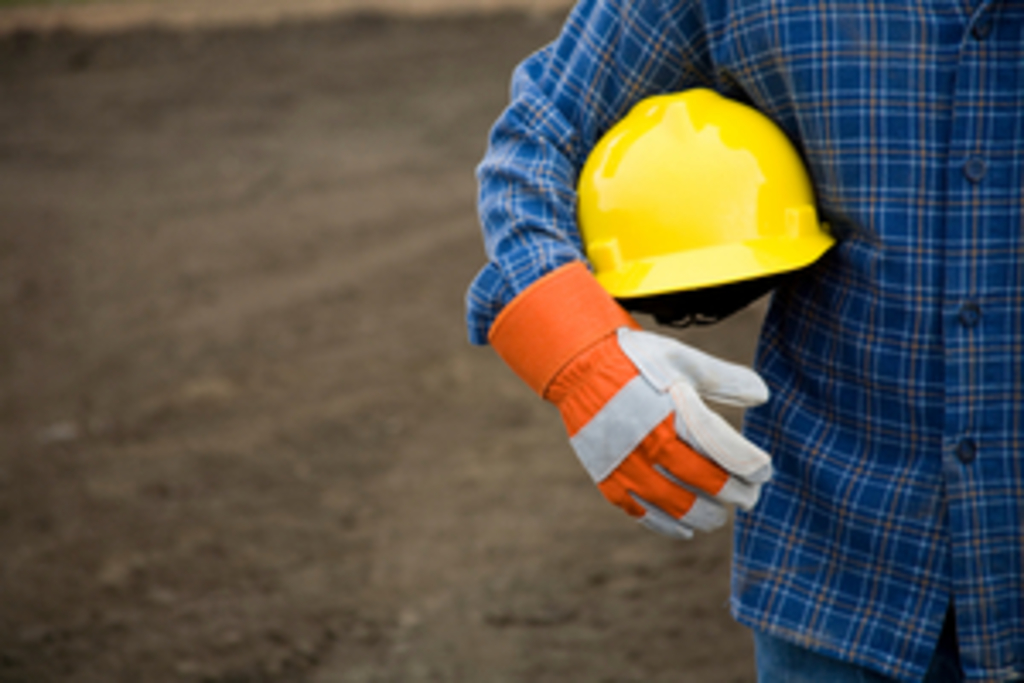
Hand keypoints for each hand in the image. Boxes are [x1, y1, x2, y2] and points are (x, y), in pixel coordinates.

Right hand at [551, 327, 770, 538]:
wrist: (579, 367)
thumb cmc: (637, 361)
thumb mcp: (681, 361)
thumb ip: (723, 379)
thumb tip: (763, 394)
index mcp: (672, 412)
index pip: (724, 450)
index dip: (751, 465)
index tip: (764, 471)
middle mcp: (650, 443)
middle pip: (705, 482)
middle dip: (735, 493)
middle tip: (749, 496)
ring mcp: (627, 465)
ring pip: (677, 505)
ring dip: (706, 515)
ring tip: (720, 513)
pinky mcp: (608, 478)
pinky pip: (642, 513)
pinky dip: (668, 525)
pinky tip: (686, 528)